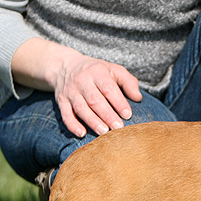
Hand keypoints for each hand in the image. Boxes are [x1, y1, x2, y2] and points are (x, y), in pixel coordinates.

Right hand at [11, 38, 142, 137]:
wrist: (65, 66)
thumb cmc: (96, 71)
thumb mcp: (114, 70)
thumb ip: (128, 82)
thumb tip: (138, 98)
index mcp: (97, 72)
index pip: (108, 88)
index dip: (118, 102)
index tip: (128, 115)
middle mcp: (82, 81)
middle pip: (94, 100)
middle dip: (107, 115)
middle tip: (118, 128)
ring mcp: (70, 92)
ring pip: (81, 108)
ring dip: (93, 122)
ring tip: (104, 133)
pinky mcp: (61, 101)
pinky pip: (65, 114)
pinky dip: (73, 125)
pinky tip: (82, 134)